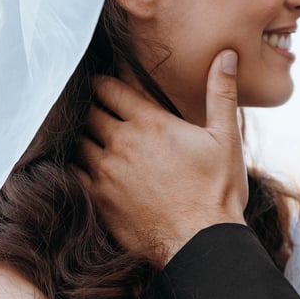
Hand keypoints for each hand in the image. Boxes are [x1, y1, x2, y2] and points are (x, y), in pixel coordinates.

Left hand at [79, 50, 246, 264]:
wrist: (202, 244)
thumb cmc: (218, 190)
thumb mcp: (226, 137)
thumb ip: (221, 92)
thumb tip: (226, 55)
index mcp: (150, 123)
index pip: (110, 89)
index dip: (104, 82)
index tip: (105, 83)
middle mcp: (121, 144)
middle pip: (90, 112)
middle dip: (93, 107)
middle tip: (98, 108)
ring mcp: (105, 174)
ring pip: (78, 142)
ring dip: (84, 136)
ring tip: (91, 136)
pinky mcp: (98, 201)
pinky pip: (72, 174)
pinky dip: (75, 166)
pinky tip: (85, 167)